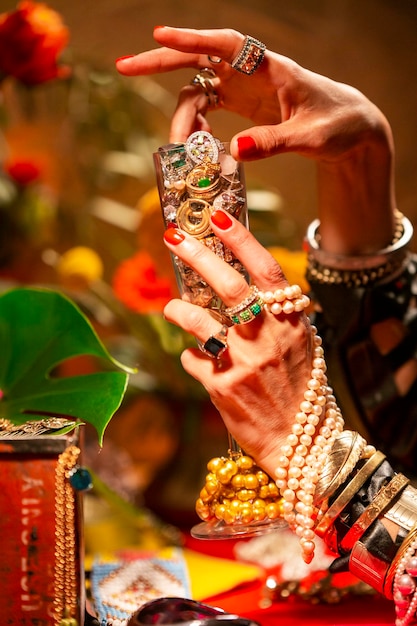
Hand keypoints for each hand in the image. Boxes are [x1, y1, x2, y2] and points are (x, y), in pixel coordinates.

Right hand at [117, 25, 395, 254]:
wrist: (350, 127)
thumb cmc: (338, 125)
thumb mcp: (310, 138)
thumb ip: (273, 142)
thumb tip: (232, 151)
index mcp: (272, 69)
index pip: (227, 45)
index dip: (193, 39)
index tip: (160, 35)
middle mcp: (252, 71)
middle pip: (199, 58)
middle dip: (161, 61)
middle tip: (124, 68)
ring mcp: (244, 86)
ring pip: (198, 87)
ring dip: (183, 117)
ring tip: (181, 147)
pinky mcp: (243, 102)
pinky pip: (208, 106)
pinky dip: (197, 124)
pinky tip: (199, 144)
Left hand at [162, 210, 313, 477]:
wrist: (300, 440)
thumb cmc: (300, 387)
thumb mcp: (301, 344)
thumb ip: (278, 315)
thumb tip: (247, 286)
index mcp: (290, 321)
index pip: (266, 270)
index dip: (241, 240)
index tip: (217, 217)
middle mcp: (268, 337)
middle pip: (228, 286)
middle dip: (197, 256)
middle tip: (173, 238)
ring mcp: (245, 362)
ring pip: (199, 321)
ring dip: (179, 310)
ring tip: (171, 307)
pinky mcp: (223, 387)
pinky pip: (193, 359)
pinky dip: (191, 356)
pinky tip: (197, 360)